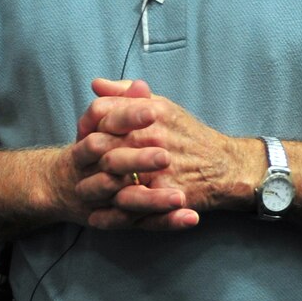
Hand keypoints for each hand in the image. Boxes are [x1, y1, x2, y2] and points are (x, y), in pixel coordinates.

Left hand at [72, 78, 260, 229]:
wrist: (224, 167)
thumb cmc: (189, 136)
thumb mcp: (162, 107)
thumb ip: (126, 95)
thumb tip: (95, 85)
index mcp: (150, 112)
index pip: (102, 113)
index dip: (86, 125)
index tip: (82, 135)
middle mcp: (153, 136)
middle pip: (102, 144)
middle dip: (86, 156)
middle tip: (77, 166)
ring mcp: (159, 166)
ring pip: (112, 175)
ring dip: (94, 185)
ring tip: (81, 192)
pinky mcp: (165, 193)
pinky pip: (130, 204)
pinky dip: (110, 213)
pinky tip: (96, 215)